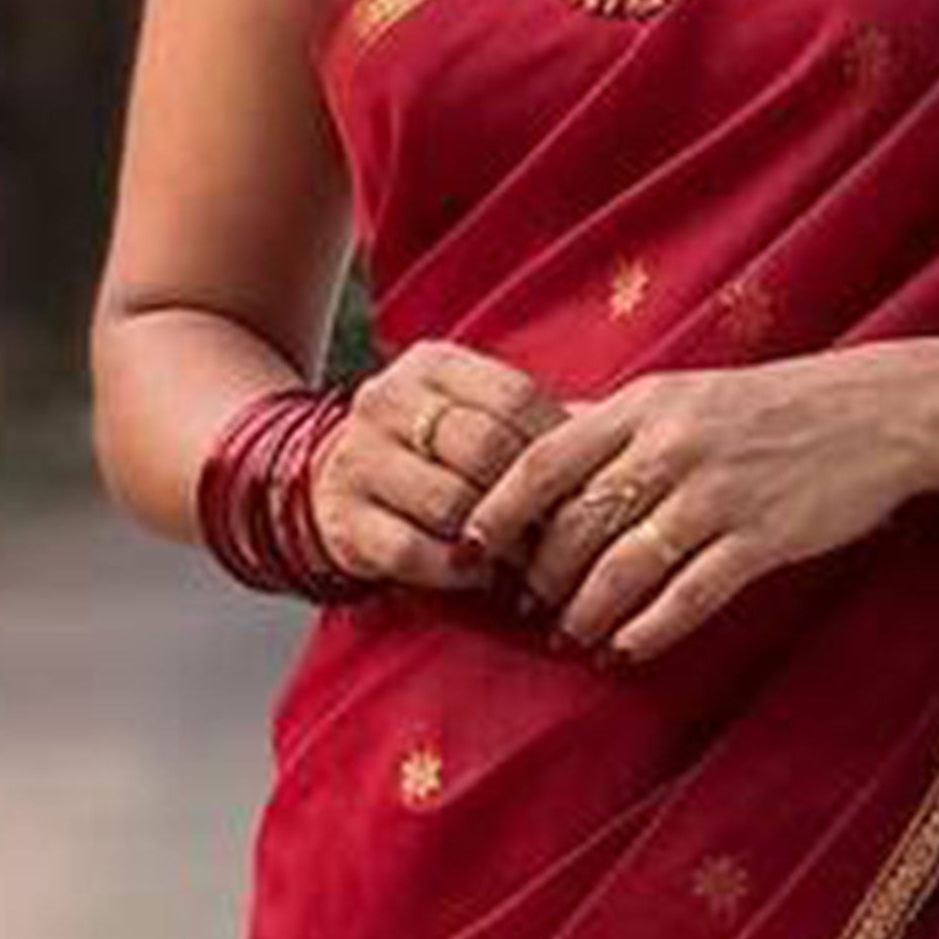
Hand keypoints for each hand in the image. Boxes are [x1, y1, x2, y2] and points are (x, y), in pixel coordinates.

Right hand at [310, 341, 569, 595]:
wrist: (330, 483)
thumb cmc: (430, 454)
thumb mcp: (470, 415)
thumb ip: (527, 425)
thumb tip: (607, 448)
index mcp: (430, 364)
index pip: (514, 397)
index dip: (558, 446)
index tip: (585, 484)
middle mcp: (386, 401)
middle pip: (486, 449)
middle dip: (532, 500)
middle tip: (564, 534)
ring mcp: (358, 459)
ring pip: (452, 503)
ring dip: (501, 542)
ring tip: (528, 561)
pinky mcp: (345, 521)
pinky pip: (415, 551)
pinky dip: (457, 570)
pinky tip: (478, 574)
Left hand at [460, 339, 938, 662]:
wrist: (874, 415)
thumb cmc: (767, 409)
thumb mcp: (683, 395)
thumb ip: (612, 424)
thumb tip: (535, 446)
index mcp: (645, 405)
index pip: (546, 459)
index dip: (499, 509)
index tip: (468, 547)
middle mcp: (674, 446)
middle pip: (579, 524)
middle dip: (543, 576)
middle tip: (528, 607)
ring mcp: (718, 494)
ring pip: (625, 567)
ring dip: (588, 612)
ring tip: (570, 637)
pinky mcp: (762, 539)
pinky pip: (689, 596)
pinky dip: (649, 629)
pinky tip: (627, 650)